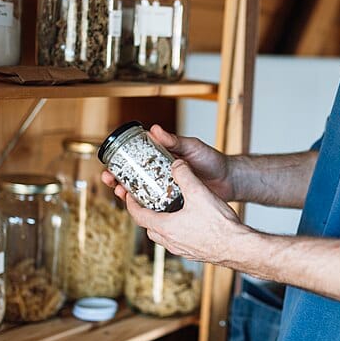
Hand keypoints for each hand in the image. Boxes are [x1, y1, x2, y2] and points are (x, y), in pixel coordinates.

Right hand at [100, 124, 235, 201]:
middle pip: (134, 178)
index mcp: (162, 159)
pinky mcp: (175, 204)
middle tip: (110, 181)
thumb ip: (174, 140)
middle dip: (118, 180)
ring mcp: (167, 190)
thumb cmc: (213, 160)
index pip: (136, 160)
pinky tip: (138, 211)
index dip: (120, 163)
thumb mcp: (192, 147)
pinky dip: (146, 209)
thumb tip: (154, 129)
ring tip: (120, 194)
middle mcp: (161, 175)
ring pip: (142, 194)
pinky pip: (156, 207)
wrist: (230, 181)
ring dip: (128, 194)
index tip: (109, 165)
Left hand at [123, 159, 248, 264]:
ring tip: (167, 210)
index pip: (138, 215)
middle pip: (149, 227)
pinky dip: (175, 230)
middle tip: (146, 201)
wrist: (239, 248)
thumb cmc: (219, 225)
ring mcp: (182, 249)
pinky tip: (187, 222)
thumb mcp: (199, 193)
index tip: (129, 195)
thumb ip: (185, 175)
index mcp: (165, 227)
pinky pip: (178, 241)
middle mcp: (170, 242)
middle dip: (145, 213)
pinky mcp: (194, 253)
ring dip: (160, 223)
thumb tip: (176, 164)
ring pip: (163, 236)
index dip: (131, 203)